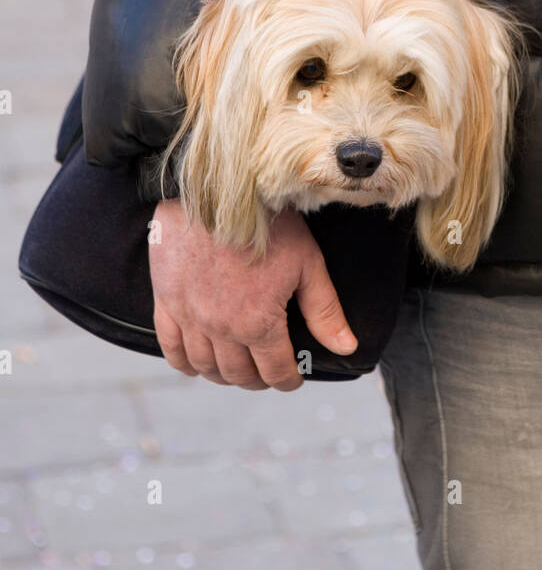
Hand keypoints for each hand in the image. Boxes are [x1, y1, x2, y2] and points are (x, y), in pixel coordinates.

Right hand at [149, 201, 357, 389]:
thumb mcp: (307, 263)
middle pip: (239, 374)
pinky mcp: (166, 299)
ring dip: (224, 374)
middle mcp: (221, 328)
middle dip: (258, 379)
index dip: (288, 379)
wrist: (219, 189)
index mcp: (258, 323)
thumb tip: (347, 348)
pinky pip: (170, 346)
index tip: (293, 377)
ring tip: (237, 368)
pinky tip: (196, 363)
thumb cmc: (270, 223)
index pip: (275, 371)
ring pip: (205, 366)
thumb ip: (324, 311)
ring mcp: (189, 316)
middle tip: (267, 372)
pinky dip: (184, 362)